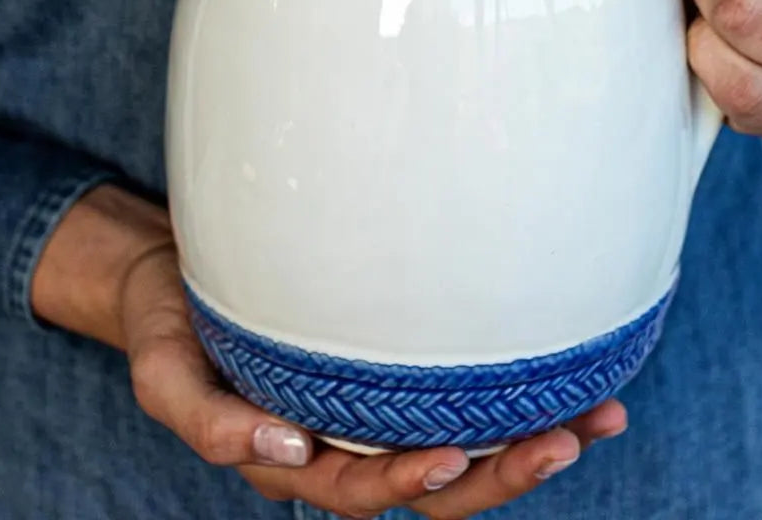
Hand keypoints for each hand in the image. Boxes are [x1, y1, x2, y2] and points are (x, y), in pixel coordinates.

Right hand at [32, 185, 627, 519]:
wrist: (178, 273)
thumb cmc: (170, 321)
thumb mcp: (162, 371)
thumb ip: (207, 419)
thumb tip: (281, 451)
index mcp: (293, 458)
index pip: (361, 488)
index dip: (411, 479)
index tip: (456, 454)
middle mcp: (345, 443)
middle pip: (434, 481)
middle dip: (501, 473)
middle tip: (564, 441)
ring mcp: (374, 408)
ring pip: (462, 445)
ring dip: (529, 441)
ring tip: (598, 417)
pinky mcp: (393, 367)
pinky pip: (459, 394)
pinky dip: (513, 395)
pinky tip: (569, 375)